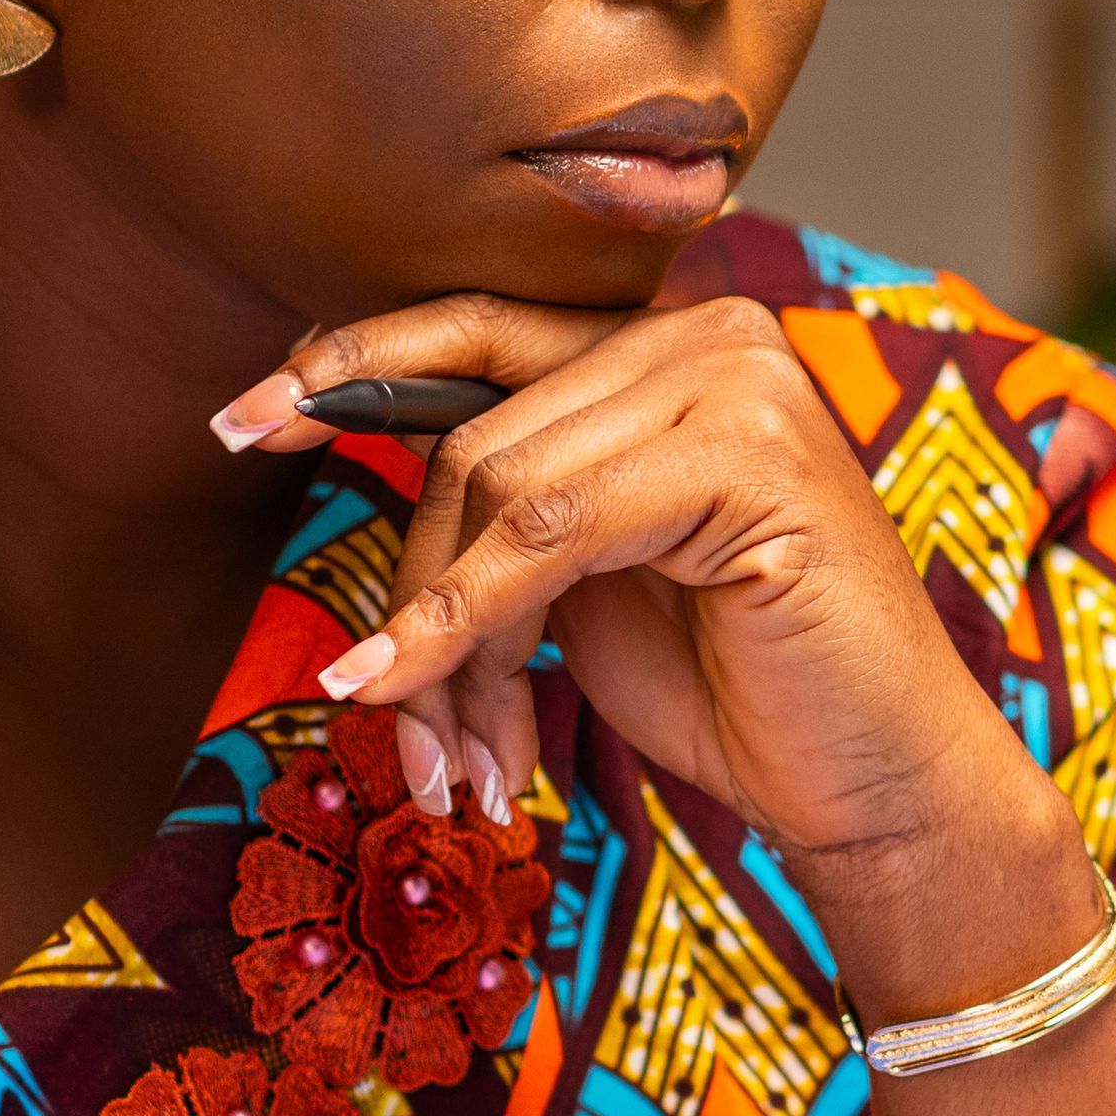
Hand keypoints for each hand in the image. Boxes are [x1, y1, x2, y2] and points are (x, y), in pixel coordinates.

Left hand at [218, 293, 1089, 990]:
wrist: (879, 789)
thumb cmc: (738, 690)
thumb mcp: (582, 577)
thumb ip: (497, 505)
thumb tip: (329, 451)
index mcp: (671, 342)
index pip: (478, 327)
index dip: (349, 367)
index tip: (235, 422)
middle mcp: (712, 333)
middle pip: (475, 433)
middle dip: (414, 585)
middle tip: (388, 707)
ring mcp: (743, 383)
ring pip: (499, 483)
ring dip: (446, 632)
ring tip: (452, 748)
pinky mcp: (752, 461)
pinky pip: (549, 530)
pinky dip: (464, 618)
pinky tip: (415, 687)